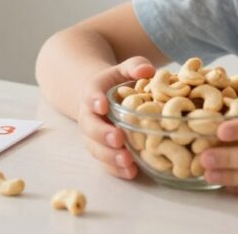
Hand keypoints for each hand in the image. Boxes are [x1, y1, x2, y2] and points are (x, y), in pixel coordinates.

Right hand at [77, 56, 155, 178]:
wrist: (102, 97)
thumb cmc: (118, 81)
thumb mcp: (125, 68)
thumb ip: (135, 66)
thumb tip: (148, 71)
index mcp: (94, 92)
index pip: (90, 94)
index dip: (94, 100)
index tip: (102, 105)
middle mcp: (89, 116)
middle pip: (90, 126)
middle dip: (102, 134)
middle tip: (118, 139)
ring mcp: (93, 136)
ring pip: (95, 148)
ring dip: (109, 156)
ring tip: (127, 162)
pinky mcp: (102, 150)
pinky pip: (105, 162)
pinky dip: (116, 169)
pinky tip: (131, 173)